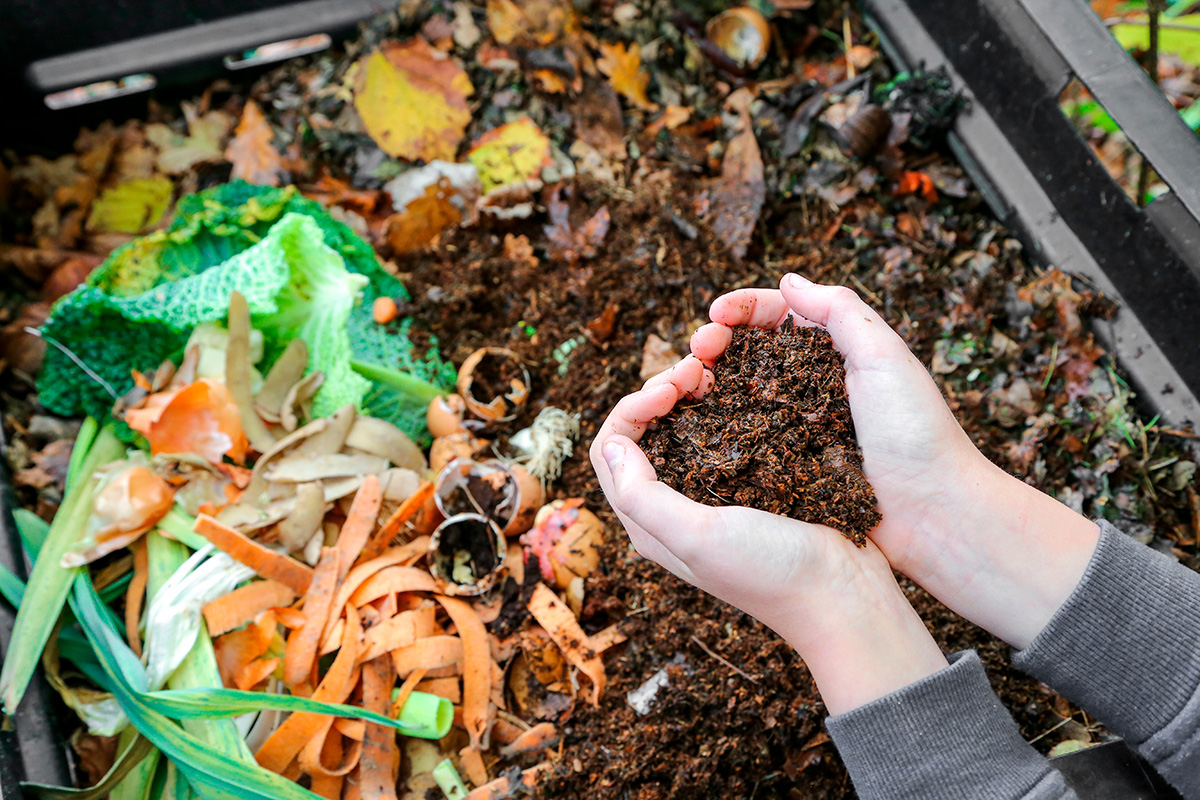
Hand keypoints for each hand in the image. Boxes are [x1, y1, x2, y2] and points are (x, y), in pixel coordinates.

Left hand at [589, 357, 947, 713]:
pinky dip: (725, 403)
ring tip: (716, 370)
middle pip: (644, 432)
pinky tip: (745, 387)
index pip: (612, 449)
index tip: (670, 389)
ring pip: (683, 426)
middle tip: (696, 369)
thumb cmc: (769, 572)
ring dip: (691, 392)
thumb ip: (643, 496)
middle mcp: (675, 506)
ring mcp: (715, 492)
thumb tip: (611, 444)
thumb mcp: (697, 537)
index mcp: (649, 523)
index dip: (632, 408)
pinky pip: (725, 431)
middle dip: (660, 391)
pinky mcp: (753, 481)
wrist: (843, 595)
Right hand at [691, 274, 1098, 648]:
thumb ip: (840, 311)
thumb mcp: (885, 356)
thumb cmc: (916, 433)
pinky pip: (744, 438)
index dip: (742, 309)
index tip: (715, 314)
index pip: (779, 314)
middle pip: (750, 351)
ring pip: (739, 392)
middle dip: (716, 341)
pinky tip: (697, 423)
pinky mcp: (787, 466)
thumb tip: (788, 280)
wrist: (933, 515)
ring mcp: (796, 426)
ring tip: (687, 383)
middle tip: (697, 350)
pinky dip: (717, 425)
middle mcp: (812, 385)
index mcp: (837, 352)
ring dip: (708, 381)